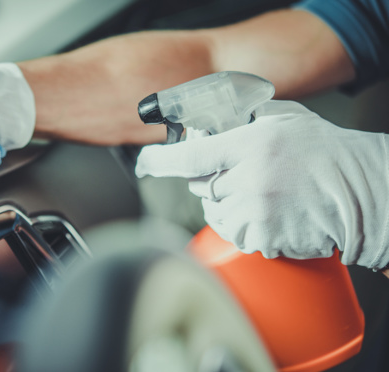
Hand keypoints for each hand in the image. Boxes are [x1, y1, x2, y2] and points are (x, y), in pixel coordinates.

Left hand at [136, 100, 388, 269]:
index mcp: (251, 144)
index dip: (161, 160)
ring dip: (227, 206)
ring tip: (259, 194)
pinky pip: (235, 234)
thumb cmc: (324, 152)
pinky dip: (244, 226)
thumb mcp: (285, 119)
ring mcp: (256, 211)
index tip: (145, 162)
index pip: (190, 156)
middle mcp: (249, 178)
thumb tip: (212, 123)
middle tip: (240, 175)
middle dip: (212, 181)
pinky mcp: (263, 238)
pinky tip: (268, 212)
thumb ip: (246, 119)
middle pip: (202, 187)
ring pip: (215, 213)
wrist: (361, 191)